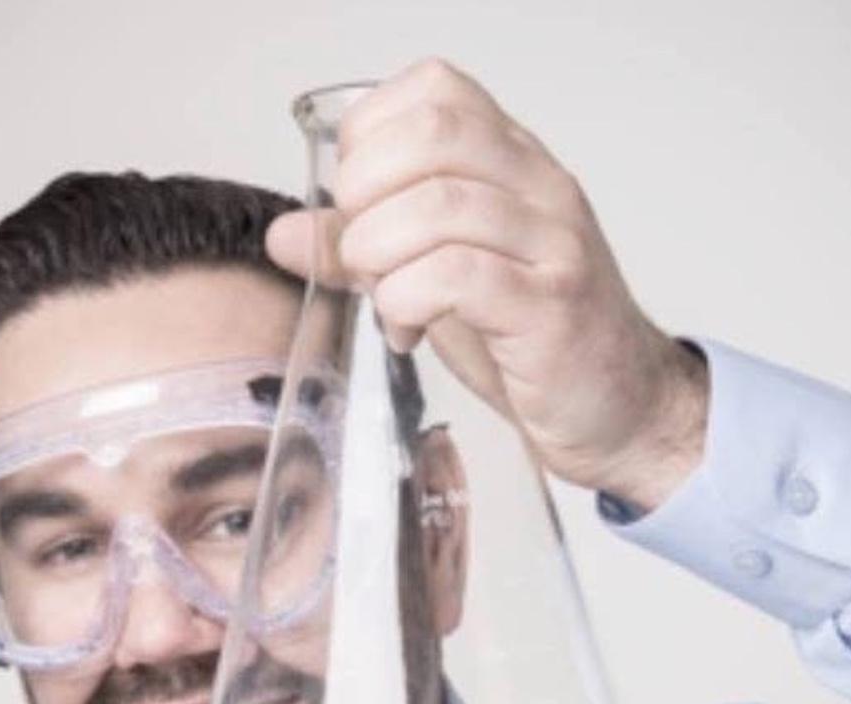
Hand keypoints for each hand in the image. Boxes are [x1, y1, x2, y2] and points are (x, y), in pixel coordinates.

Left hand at [266, 58, 708, 510]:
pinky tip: (408, 331)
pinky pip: (456, 277)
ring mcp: (552, 245)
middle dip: (364, 193)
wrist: (621, 410)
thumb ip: (368, 250)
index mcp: (513, 166)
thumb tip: (284, 234)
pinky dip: (407, 301)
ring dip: (378, 256)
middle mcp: (540, 188)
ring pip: (436, 207)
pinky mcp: (550, 309)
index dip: (370, 135)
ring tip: (383, 298)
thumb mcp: (439, 284)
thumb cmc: (532, 342)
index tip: (356, 200)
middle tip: (361, 252)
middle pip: (430, 135)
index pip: (435, 90)